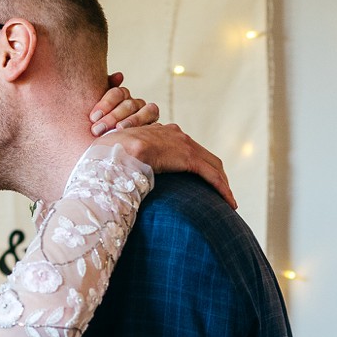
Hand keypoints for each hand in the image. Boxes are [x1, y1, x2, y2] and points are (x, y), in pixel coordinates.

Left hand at [89, 72, 160, 136]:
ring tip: (119, 129)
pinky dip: (145, 128)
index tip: (93, 117)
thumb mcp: (96, 110)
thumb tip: (119, 75)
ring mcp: (147, 115)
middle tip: (98, 129)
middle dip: (113, 117)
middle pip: (129, 105)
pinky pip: (155, 125)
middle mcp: (136, 104)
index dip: (106, 104)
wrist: (105, 147)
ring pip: (145, 112)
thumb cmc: (98, 126)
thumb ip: (103, 88)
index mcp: (122, 96)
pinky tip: (136, 134)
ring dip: (132, 120)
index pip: (118, 93)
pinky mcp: (154, 127)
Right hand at [113, 123, 236, 208]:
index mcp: (161, 133)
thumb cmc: (108, 154)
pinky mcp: (188, 158)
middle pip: (205, 157)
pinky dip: (222, 189)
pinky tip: (228, 203)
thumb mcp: (121, 154)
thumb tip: (122, 175)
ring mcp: (183, 145)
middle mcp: (176, 135)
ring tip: (228, 202)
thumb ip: (129, 160)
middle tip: (222, 194)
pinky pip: (211, 175)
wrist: (113, 150)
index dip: (197, 165)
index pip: (187, 149)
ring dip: (222, 185)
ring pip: (213, 166)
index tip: (200, 180)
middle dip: (216, 175)